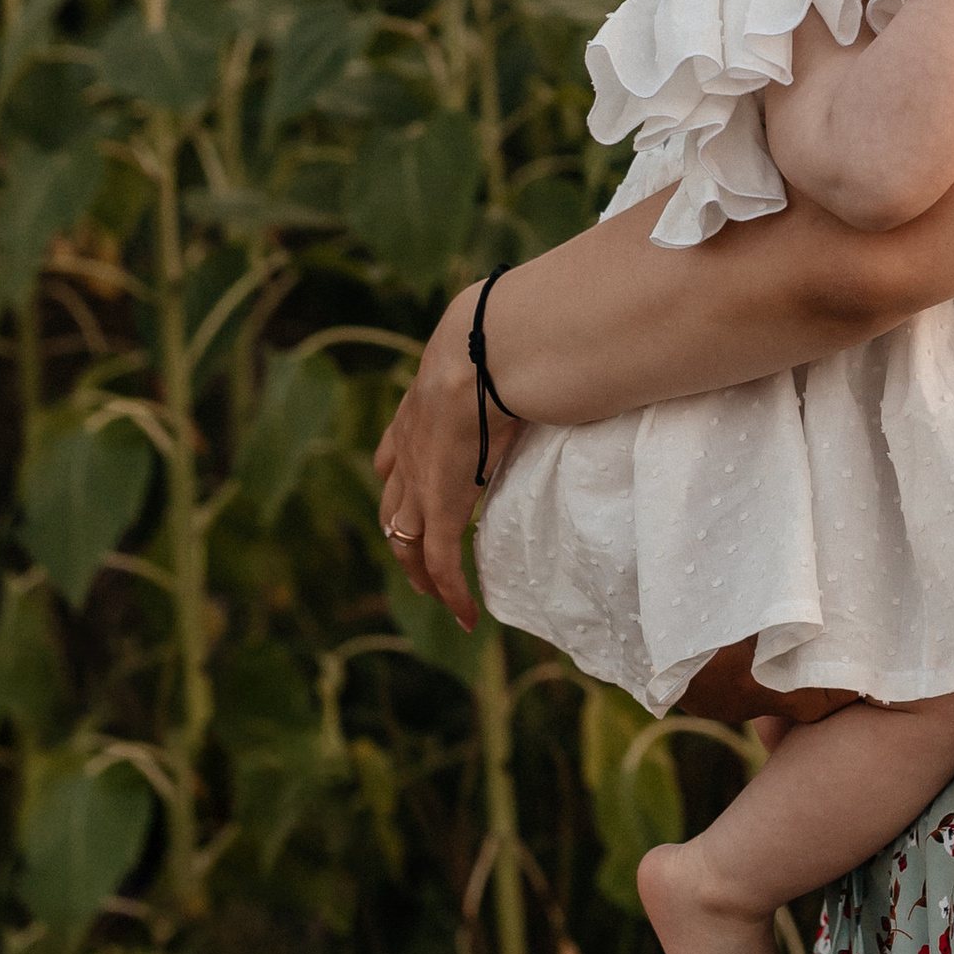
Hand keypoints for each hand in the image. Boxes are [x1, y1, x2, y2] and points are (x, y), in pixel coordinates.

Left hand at [373, 278, 525, 629]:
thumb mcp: (499, 352)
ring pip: (407, 541)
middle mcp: (408, 449)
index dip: (404, 483)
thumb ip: (515, 358)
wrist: (483, 349)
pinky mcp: (439, 509)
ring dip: (421, 571)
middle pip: (393, 506)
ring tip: (440, 594)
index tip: (417, 501)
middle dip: (405, 536)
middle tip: (422, 564)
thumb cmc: (504, 337)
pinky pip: (441, 562)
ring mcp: (419, 481)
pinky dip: (452, 592)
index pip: (396, 456)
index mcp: (417, 411)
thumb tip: (560, 342)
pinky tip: (468, 615)